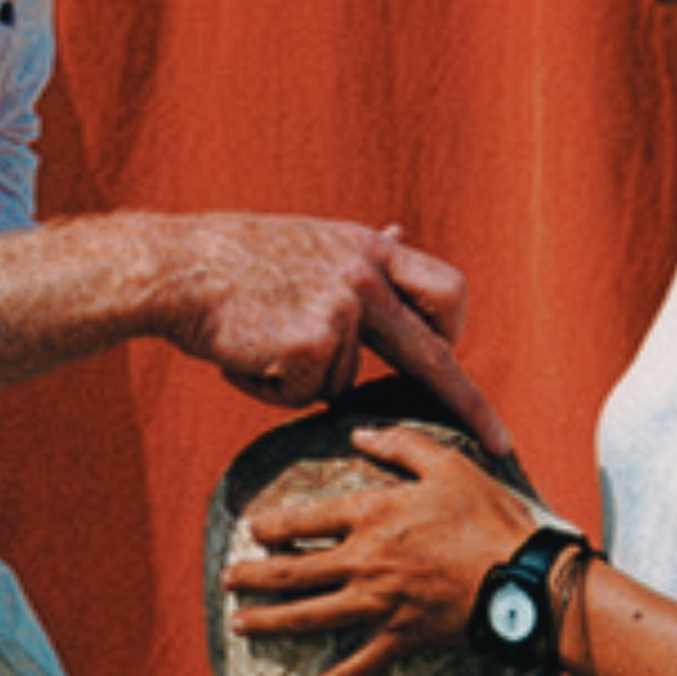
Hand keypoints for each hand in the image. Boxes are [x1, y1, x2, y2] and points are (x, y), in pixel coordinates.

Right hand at [153, 214, 510, 454]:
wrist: (177, 267)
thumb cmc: (236, 258)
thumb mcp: (312, 240)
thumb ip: (361, 252)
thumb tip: (401, 233)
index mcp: (371, 250)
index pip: (445, 289)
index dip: (454, 330)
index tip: (461, 358)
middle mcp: (366, 277)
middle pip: (432, 353)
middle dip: (469, 404)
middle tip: (499, 443)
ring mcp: (342, 310)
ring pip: (341, 386)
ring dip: (301, 380)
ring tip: (259, 342)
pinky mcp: (312, 343)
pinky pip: (303, 397)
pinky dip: (272, 389)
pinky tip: (246, 354)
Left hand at [221, 425, 539, 675]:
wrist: (523, 576)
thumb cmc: (488, 515)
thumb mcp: (447, 463)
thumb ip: (400, 443)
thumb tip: (359, 431)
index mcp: (373, 514)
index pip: (306, 519)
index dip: (273, 525)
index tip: (252, 529)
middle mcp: (365, 561)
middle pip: (293, 571)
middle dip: (253, 575)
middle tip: (226, 578)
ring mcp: (378, 604)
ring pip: (309, 616)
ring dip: (269, 621)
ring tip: (238, 623)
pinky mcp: (398, 639)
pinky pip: (354, 670)